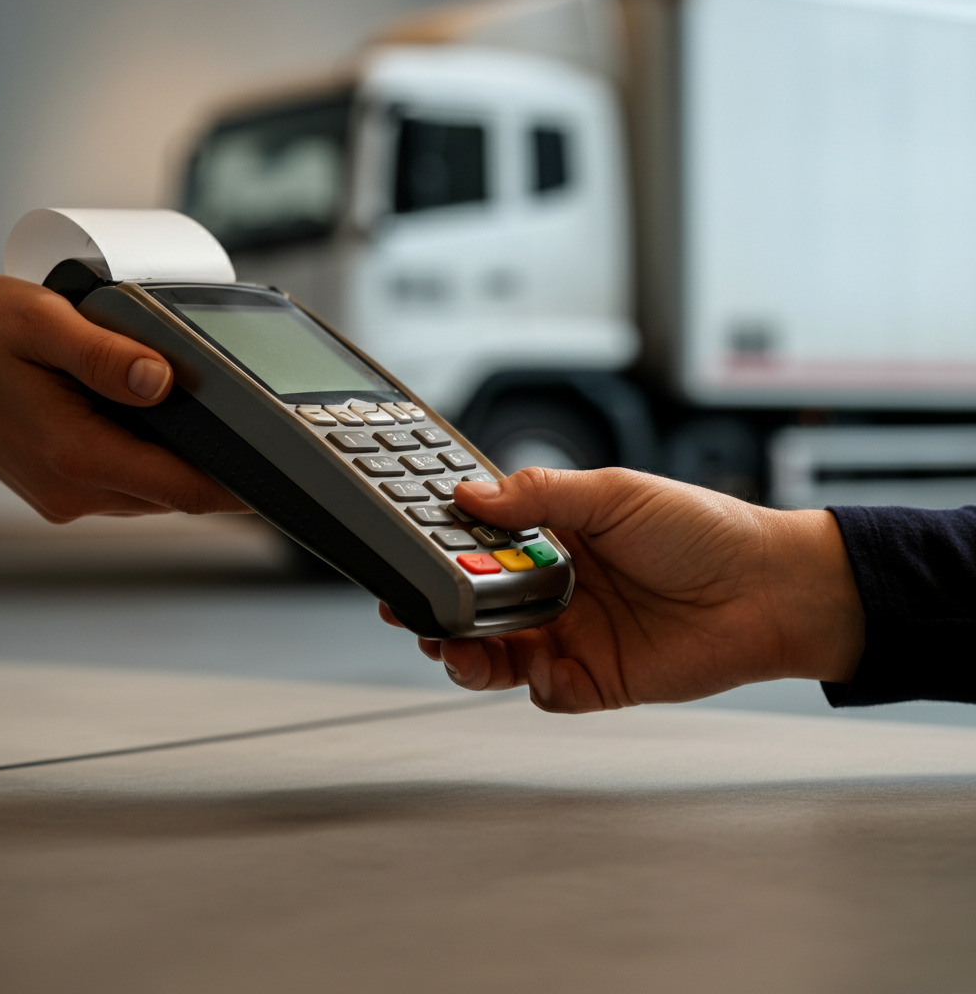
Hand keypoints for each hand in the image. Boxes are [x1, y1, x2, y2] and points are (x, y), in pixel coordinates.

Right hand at [0, 274, 247, 520]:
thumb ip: (105, 354)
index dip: (237, 488)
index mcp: (75, 454)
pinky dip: (151, 460)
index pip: (182, 490)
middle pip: (176, 494)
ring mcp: (67, 494)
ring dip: (181, 463)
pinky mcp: (63, 488)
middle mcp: (73, 489)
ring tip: (199, 418)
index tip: (278, 480)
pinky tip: (153, 423)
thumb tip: (161, 380)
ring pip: (154, 492)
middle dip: (215, 468)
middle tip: (250, 432)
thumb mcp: (39, 322)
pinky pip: (128, 484)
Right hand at [381, 467, 864, 712]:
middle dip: (440, 608)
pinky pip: (544, 689)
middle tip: (411, 606)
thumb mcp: (614, 494)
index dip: (443, 552)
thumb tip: (473, 493)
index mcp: (557, 537)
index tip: (412, 550)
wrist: (771, 590)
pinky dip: (530, 681)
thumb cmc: (703, 530)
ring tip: (448, 642)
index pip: (482, 547)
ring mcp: (575, 635)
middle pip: (479, 605)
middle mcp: (559, 588)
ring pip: (498, 653)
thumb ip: (540, 495)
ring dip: (466, 651)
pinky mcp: (596, 679)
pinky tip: (536, 662)